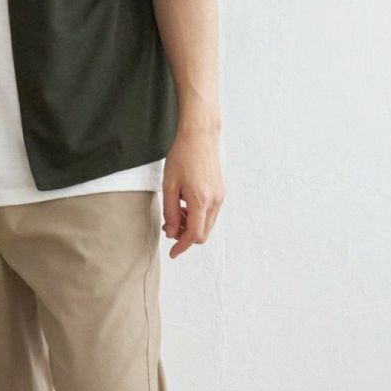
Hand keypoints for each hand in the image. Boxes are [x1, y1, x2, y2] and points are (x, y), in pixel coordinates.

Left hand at [161, 127, 224, 257]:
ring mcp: (220, 197)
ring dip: (191, 225)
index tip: (172, 253)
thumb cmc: (182, 157)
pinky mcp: (221, 192)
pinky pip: (210, 213)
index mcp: (201, 200)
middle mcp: (215, 201)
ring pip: (207, 225)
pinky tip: (185, 204)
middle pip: (203, 234)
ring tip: (175, 212)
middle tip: (169, 226)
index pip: (194, 235)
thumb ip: (170, 212)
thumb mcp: (169, 185)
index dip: (182, 247)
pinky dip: (198, 216)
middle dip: (185, 236)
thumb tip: (172, 233)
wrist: (200, 136)